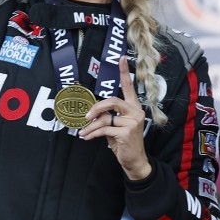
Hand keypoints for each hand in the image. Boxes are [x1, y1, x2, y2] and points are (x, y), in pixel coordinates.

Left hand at [84, 56, 150, 179]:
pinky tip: (87, 137)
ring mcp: (133, 122)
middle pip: (113, 100)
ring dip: (91, 126)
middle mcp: (136, 112)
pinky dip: (93, 134)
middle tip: (87, 116)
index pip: (129, 87)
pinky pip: (104, 129)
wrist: (133, 161)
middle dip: (96, 108)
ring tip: (84, 132)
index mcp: (134, 107)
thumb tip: (92, 112)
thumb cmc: (123, 142)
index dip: (124, 72)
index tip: (122, 58)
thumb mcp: (115, 126)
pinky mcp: (126, 132)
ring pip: (106, 118)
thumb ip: (108, 116)